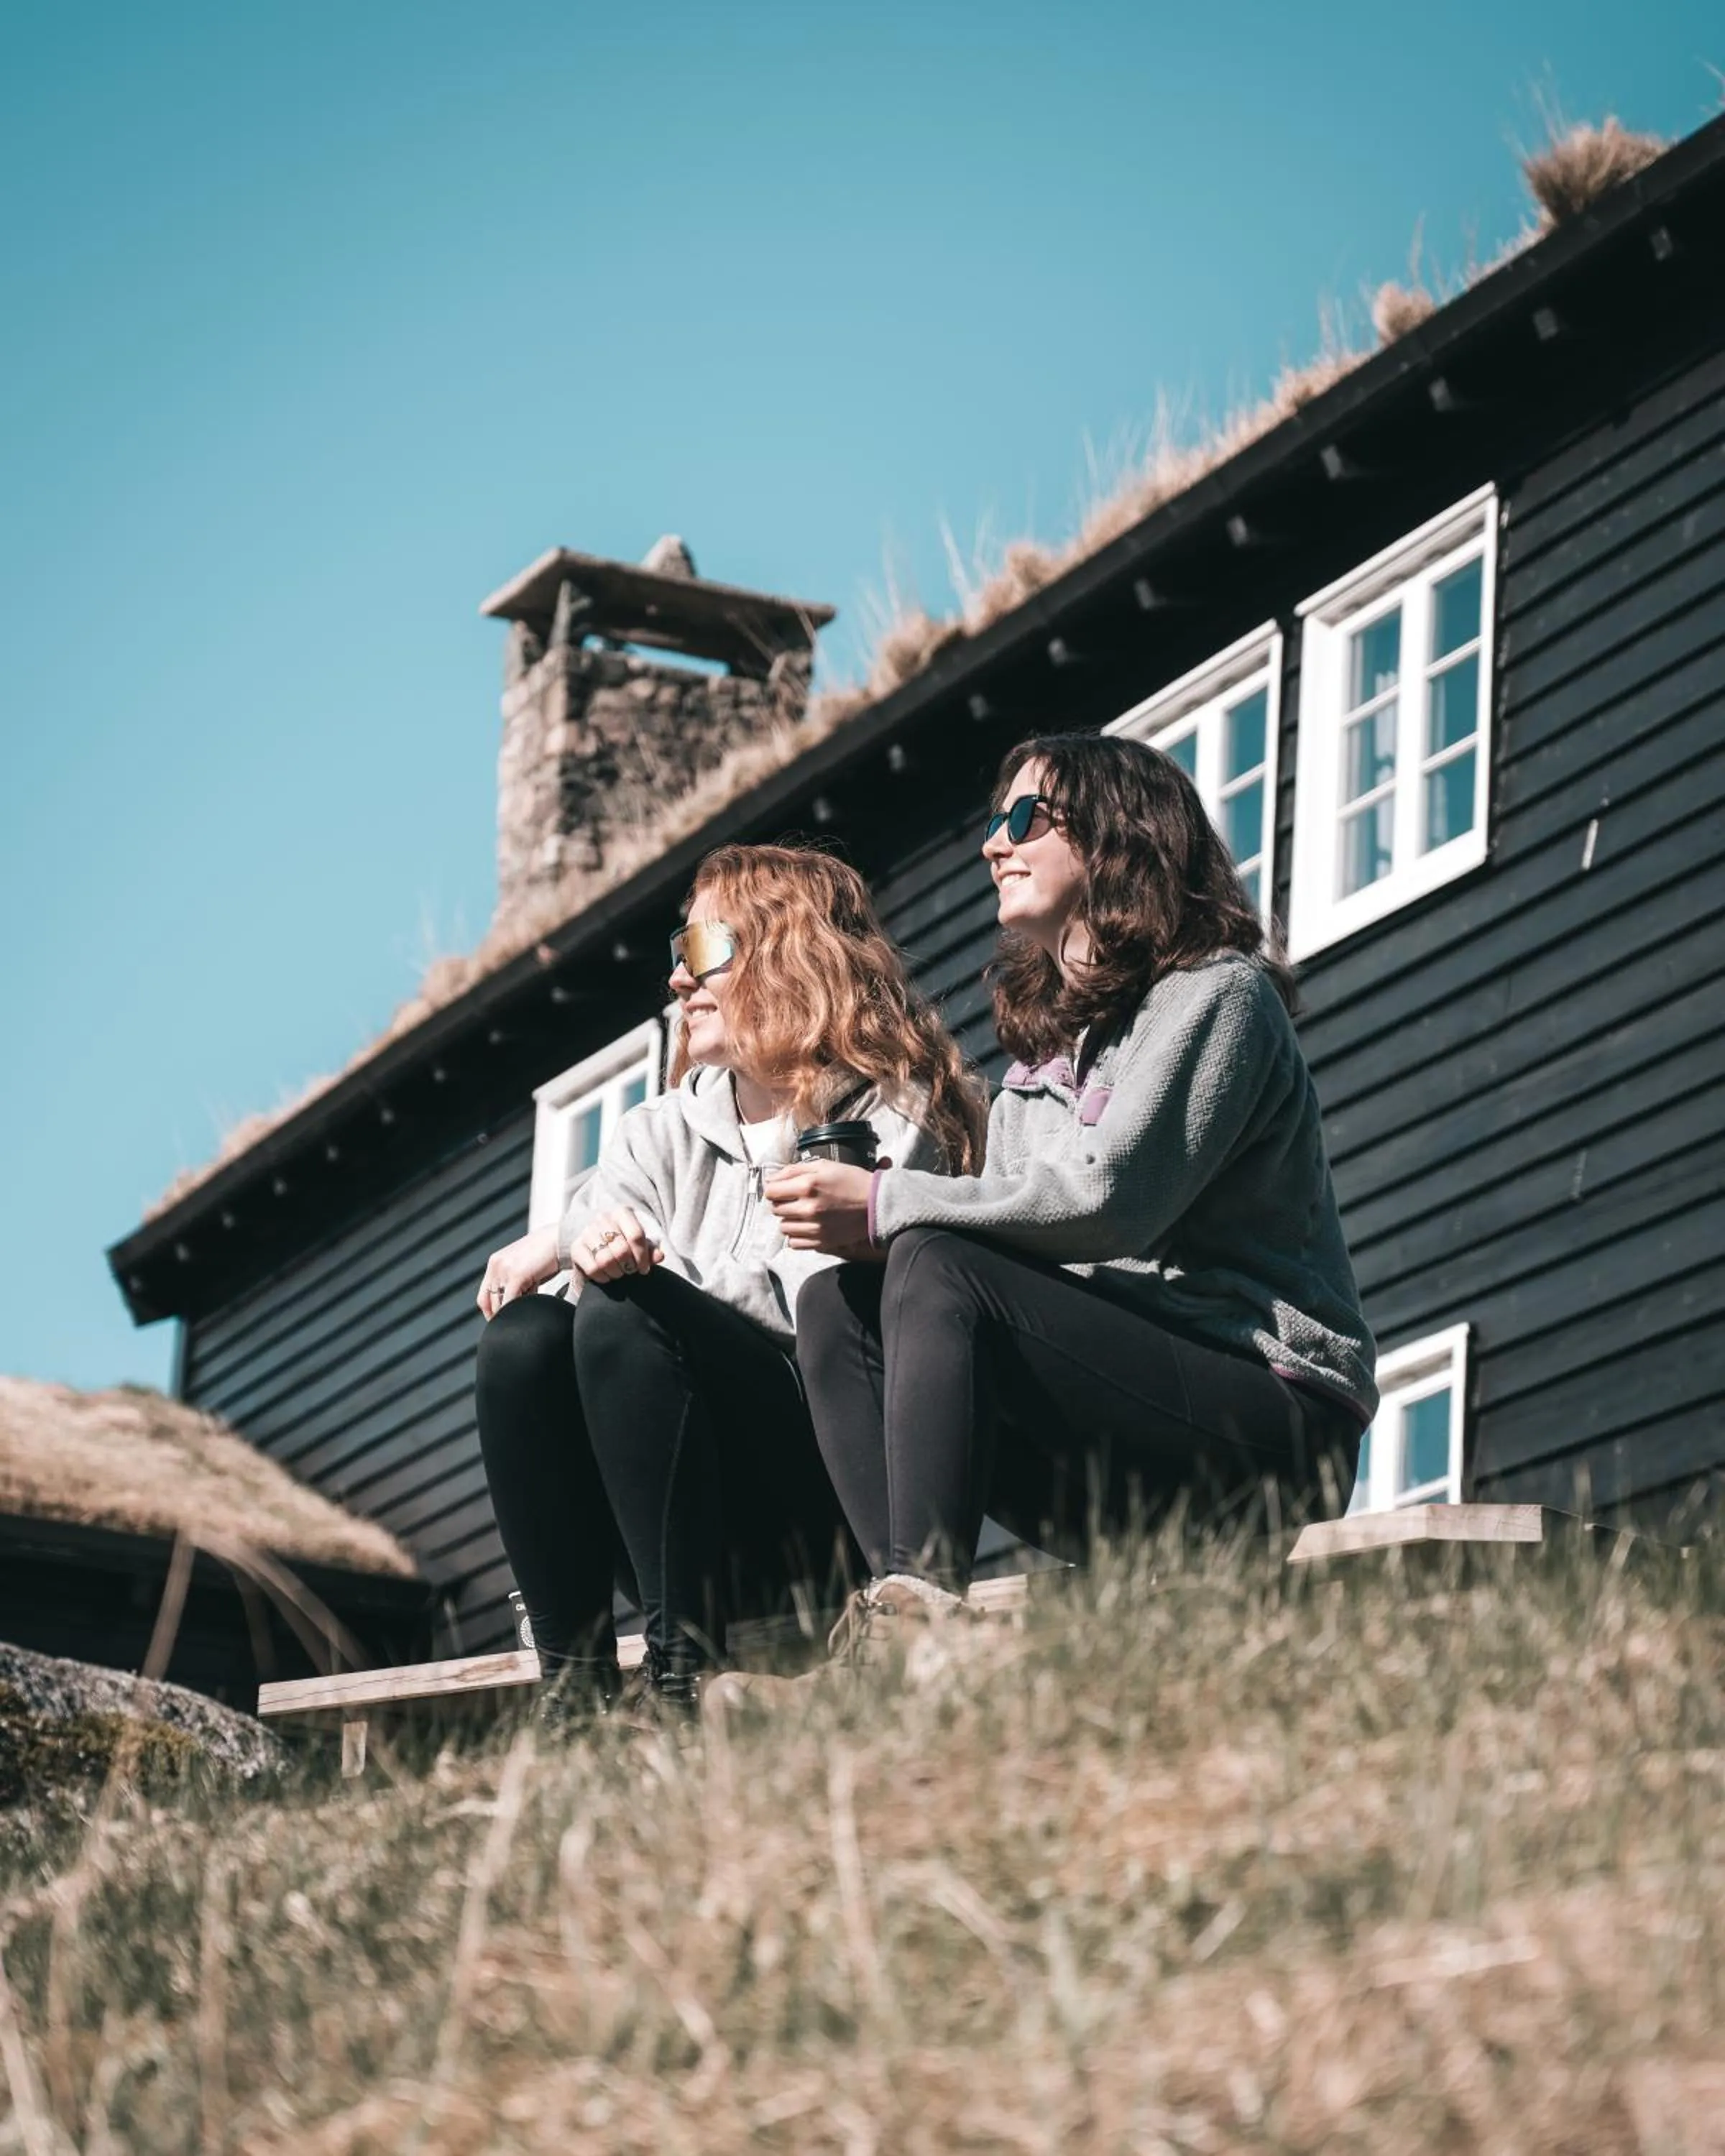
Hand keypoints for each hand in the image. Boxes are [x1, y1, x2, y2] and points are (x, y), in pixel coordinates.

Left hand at [476, 1225, 562, 1318]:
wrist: (561, 1239)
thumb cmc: (547, 1255)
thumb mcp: (525, 1268)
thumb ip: (515, 1283)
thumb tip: (514, 1304)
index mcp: (495, 1262)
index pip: (483, 1295)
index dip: (490, 1311)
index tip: (500, 1320)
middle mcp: (496, 1265)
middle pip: (490, 1301)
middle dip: (501, 1314)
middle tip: (514, 1321)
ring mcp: (505, 1269)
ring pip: (499, 1303)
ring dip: (511, 1311)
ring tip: (525, 1311)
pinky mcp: (516, 1275)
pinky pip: (509, 1300)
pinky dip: (516, 1309)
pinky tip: (527, 1309)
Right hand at [569, 1205, 661, 1283]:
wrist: (592, 1244)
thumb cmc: (622, 1243)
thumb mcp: (638, 1244)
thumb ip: (650, 1250)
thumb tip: (660, 1256)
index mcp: (622, 1213)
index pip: (636, 1235)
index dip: (643, 1256)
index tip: (644, 1269)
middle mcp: (602, 1218)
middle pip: (622, 1250)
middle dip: (629, 1266)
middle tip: (630, 1271)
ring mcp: (587, 1232)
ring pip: (606, 1260)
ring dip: (616, 1273)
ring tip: (619, 1273)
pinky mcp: (576, 1247)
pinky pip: (593, 1268)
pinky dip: (603, 1277)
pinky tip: (606, 1276)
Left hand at [765, 1161, 882, 1256]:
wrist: (877, 1204)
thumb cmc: (852, 1181)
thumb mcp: (824, 1166)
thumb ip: (794, 1170)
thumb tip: (772, 1179)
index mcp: (807, 1186)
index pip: (771, 1191)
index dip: (775, 1188)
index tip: (782, 1188)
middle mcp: (808, 1208)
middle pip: (776, 1209)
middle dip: (783, 1202)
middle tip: (797, 1199)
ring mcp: (814, 1228)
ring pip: (784, 1227)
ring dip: (790, 1219)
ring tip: (804, 1213)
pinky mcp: (821, 1242)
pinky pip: (794, 1243)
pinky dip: (797, 1235)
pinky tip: (808, 1226)